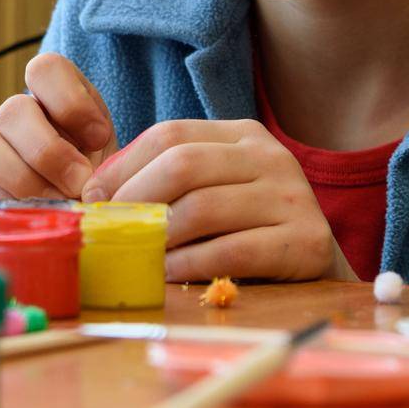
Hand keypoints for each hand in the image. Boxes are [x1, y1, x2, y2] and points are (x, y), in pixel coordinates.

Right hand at [0, 52, 117, 201]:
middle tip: (81, 183)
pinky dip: (14, 204)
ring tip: (58, 203)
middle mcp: (20, 115)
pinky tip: (40, 215)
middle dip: (50, 152)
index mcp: (56, 98)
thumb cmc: (104, 186)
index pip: (44, 69)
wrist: (85, 219)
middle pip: (13, 108)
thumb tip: (92, 181)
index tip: (99, 139)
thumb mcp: (117, 164)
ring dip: (25, 179)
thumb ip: (110, 158)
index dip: (70, 101)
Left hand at [80, 119, 355, 282]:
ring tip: (136, 255)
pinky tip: (170, 274)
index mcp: (243, 134)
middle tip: (109, 229)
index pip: (170, 133)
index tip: (93, 197)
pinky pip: (231, 252)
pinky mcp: (305, 242)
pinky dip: (190, 265)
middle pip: (184, 164)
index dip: (124, 165)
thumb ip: (168, 178)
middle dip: (135, 199)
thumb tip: (93, 192)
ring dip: (159, 236)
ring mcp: (292, 197)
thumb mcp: (215, 185)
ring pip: (203, 208)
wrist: (315, 263)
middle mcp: (271, 156)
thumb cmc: (249, 224)